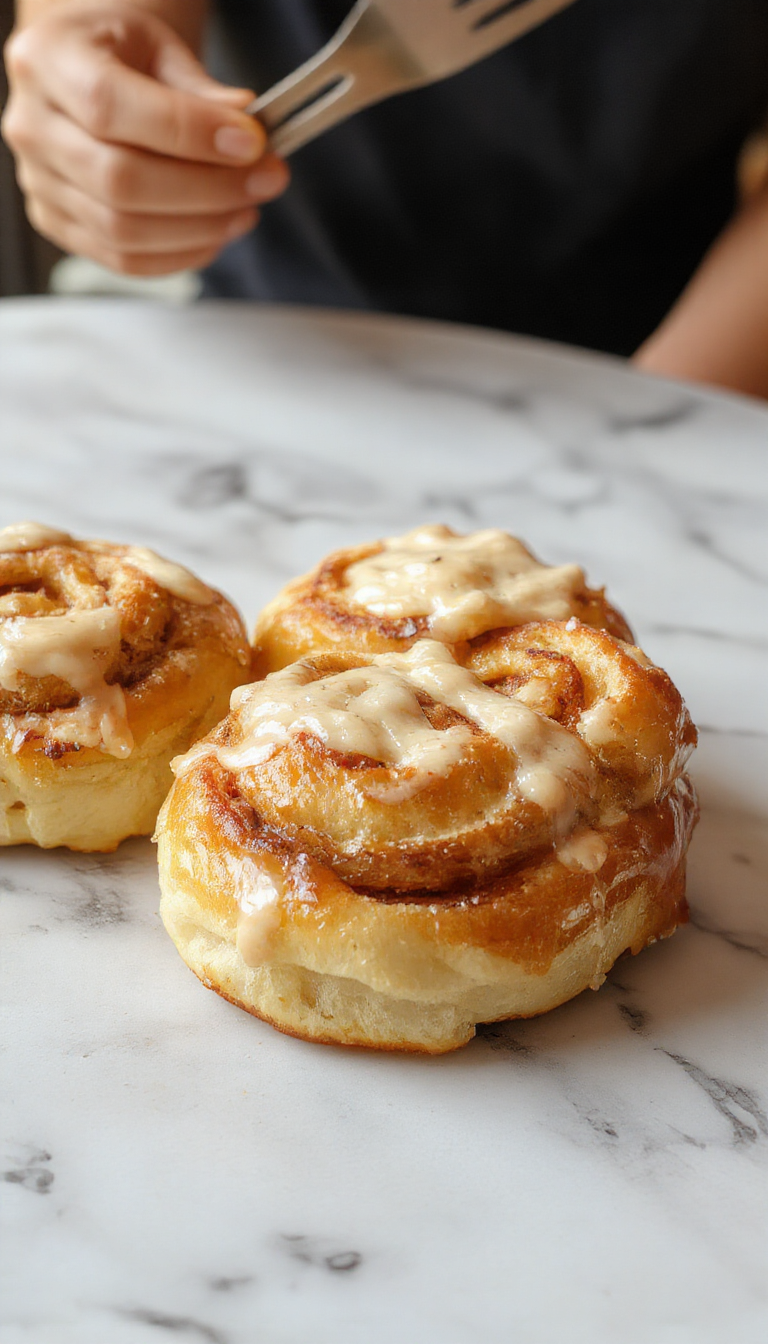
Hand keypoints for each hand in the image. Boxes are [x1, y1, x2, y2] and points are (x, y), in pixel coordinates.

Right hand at [1, 2, 289, 274]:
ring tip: (247, 207)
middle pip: (119, 181)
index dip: (188, 133)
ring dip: (201, 228)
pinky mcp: (58, 224)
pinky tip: (216, 232)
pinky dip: (180, 254)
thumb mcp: (158, 45)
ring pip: (124, 231)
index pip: (111, 107)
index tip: (251, 142)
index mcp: (47, 61)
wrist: (85, 74)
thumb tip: (247, 127)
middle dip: (207, 188)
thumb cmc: (121, 55)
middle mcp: (31, 127)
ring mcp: (39, 184)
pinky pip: (124, 260)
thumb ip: (199, 89)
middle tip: (265, 179)